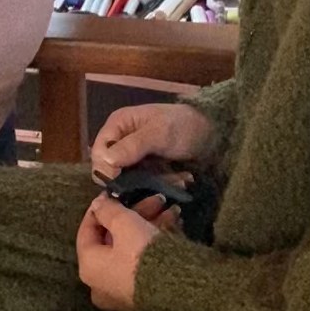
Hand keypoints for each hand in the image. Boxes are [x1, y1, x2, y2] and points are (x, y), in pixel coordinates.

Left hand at [76, 192, 171, 310]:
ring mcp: (123, 289)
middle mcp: (102, 281)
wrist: (175, 288)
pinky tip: (174, 221)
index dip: (99, 208)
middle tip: (153, 199)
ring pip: (132, 246)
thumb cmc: (139, 253)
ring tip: (169, 207)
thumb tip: (97, 205)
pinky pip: (144, 259)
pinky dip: (155, 239)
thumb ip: (108, 210)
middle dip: (134, 213)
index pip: (87, 231)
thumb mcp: (123, 223)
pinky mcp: (144, 292)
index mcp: (89, 266)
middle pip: (114, 237)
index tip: (112, 192)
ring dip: (149, 223)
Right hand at [91, 102, 215, 181]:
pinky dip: (159, 185)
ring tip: (172, 180)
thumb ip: (132, 146)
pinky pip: (143, 184)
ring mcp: (134, 157)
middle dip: (130, 180)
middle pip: (109, 170)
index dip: (105, 169)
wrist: (211, 133)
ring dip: (148, 185)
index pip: (97, 152)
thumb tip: (103, 161)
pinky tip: (177, 180)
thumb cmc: (183, 126)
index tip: (121, 181)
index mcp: (118, 125)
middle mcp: (121, 141)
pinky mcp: (147, 170)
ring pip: (127, 181)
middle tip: (154, 182)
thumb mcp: (159, 133)